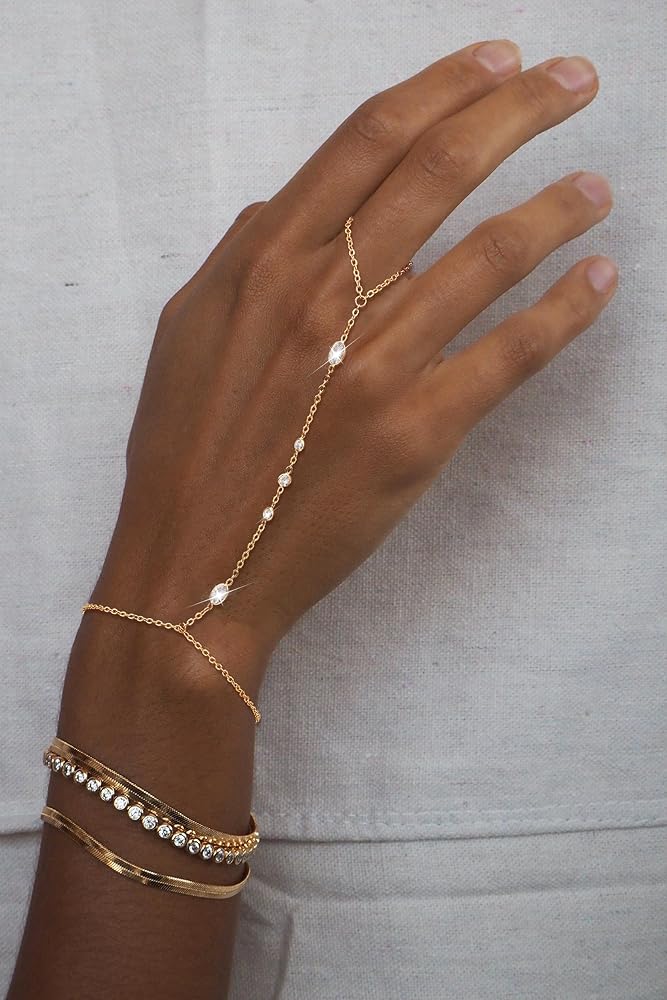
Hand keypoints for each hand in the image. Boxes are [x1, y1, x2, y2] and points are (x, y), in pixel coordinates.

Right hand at [97, 41, 615, 679]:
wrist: (200, 565)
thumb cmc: (187, 451)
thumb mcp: (188, 331)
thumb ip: (242, 256)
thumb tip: (290, 206)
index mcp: (267, 262)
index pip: (373, 139)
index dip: (445, 85)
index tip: (499, 63)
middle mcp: (326, 297)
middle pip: (442, 169)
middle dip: (520, 110)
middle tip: (573, 83)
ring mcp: (379, 364)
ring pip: (491, 255)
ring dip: (558, 207)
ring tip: (597, 189)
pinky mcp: (420, 432)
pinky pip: (512, 353)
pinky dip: (566, 309)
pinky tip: (598, 279)